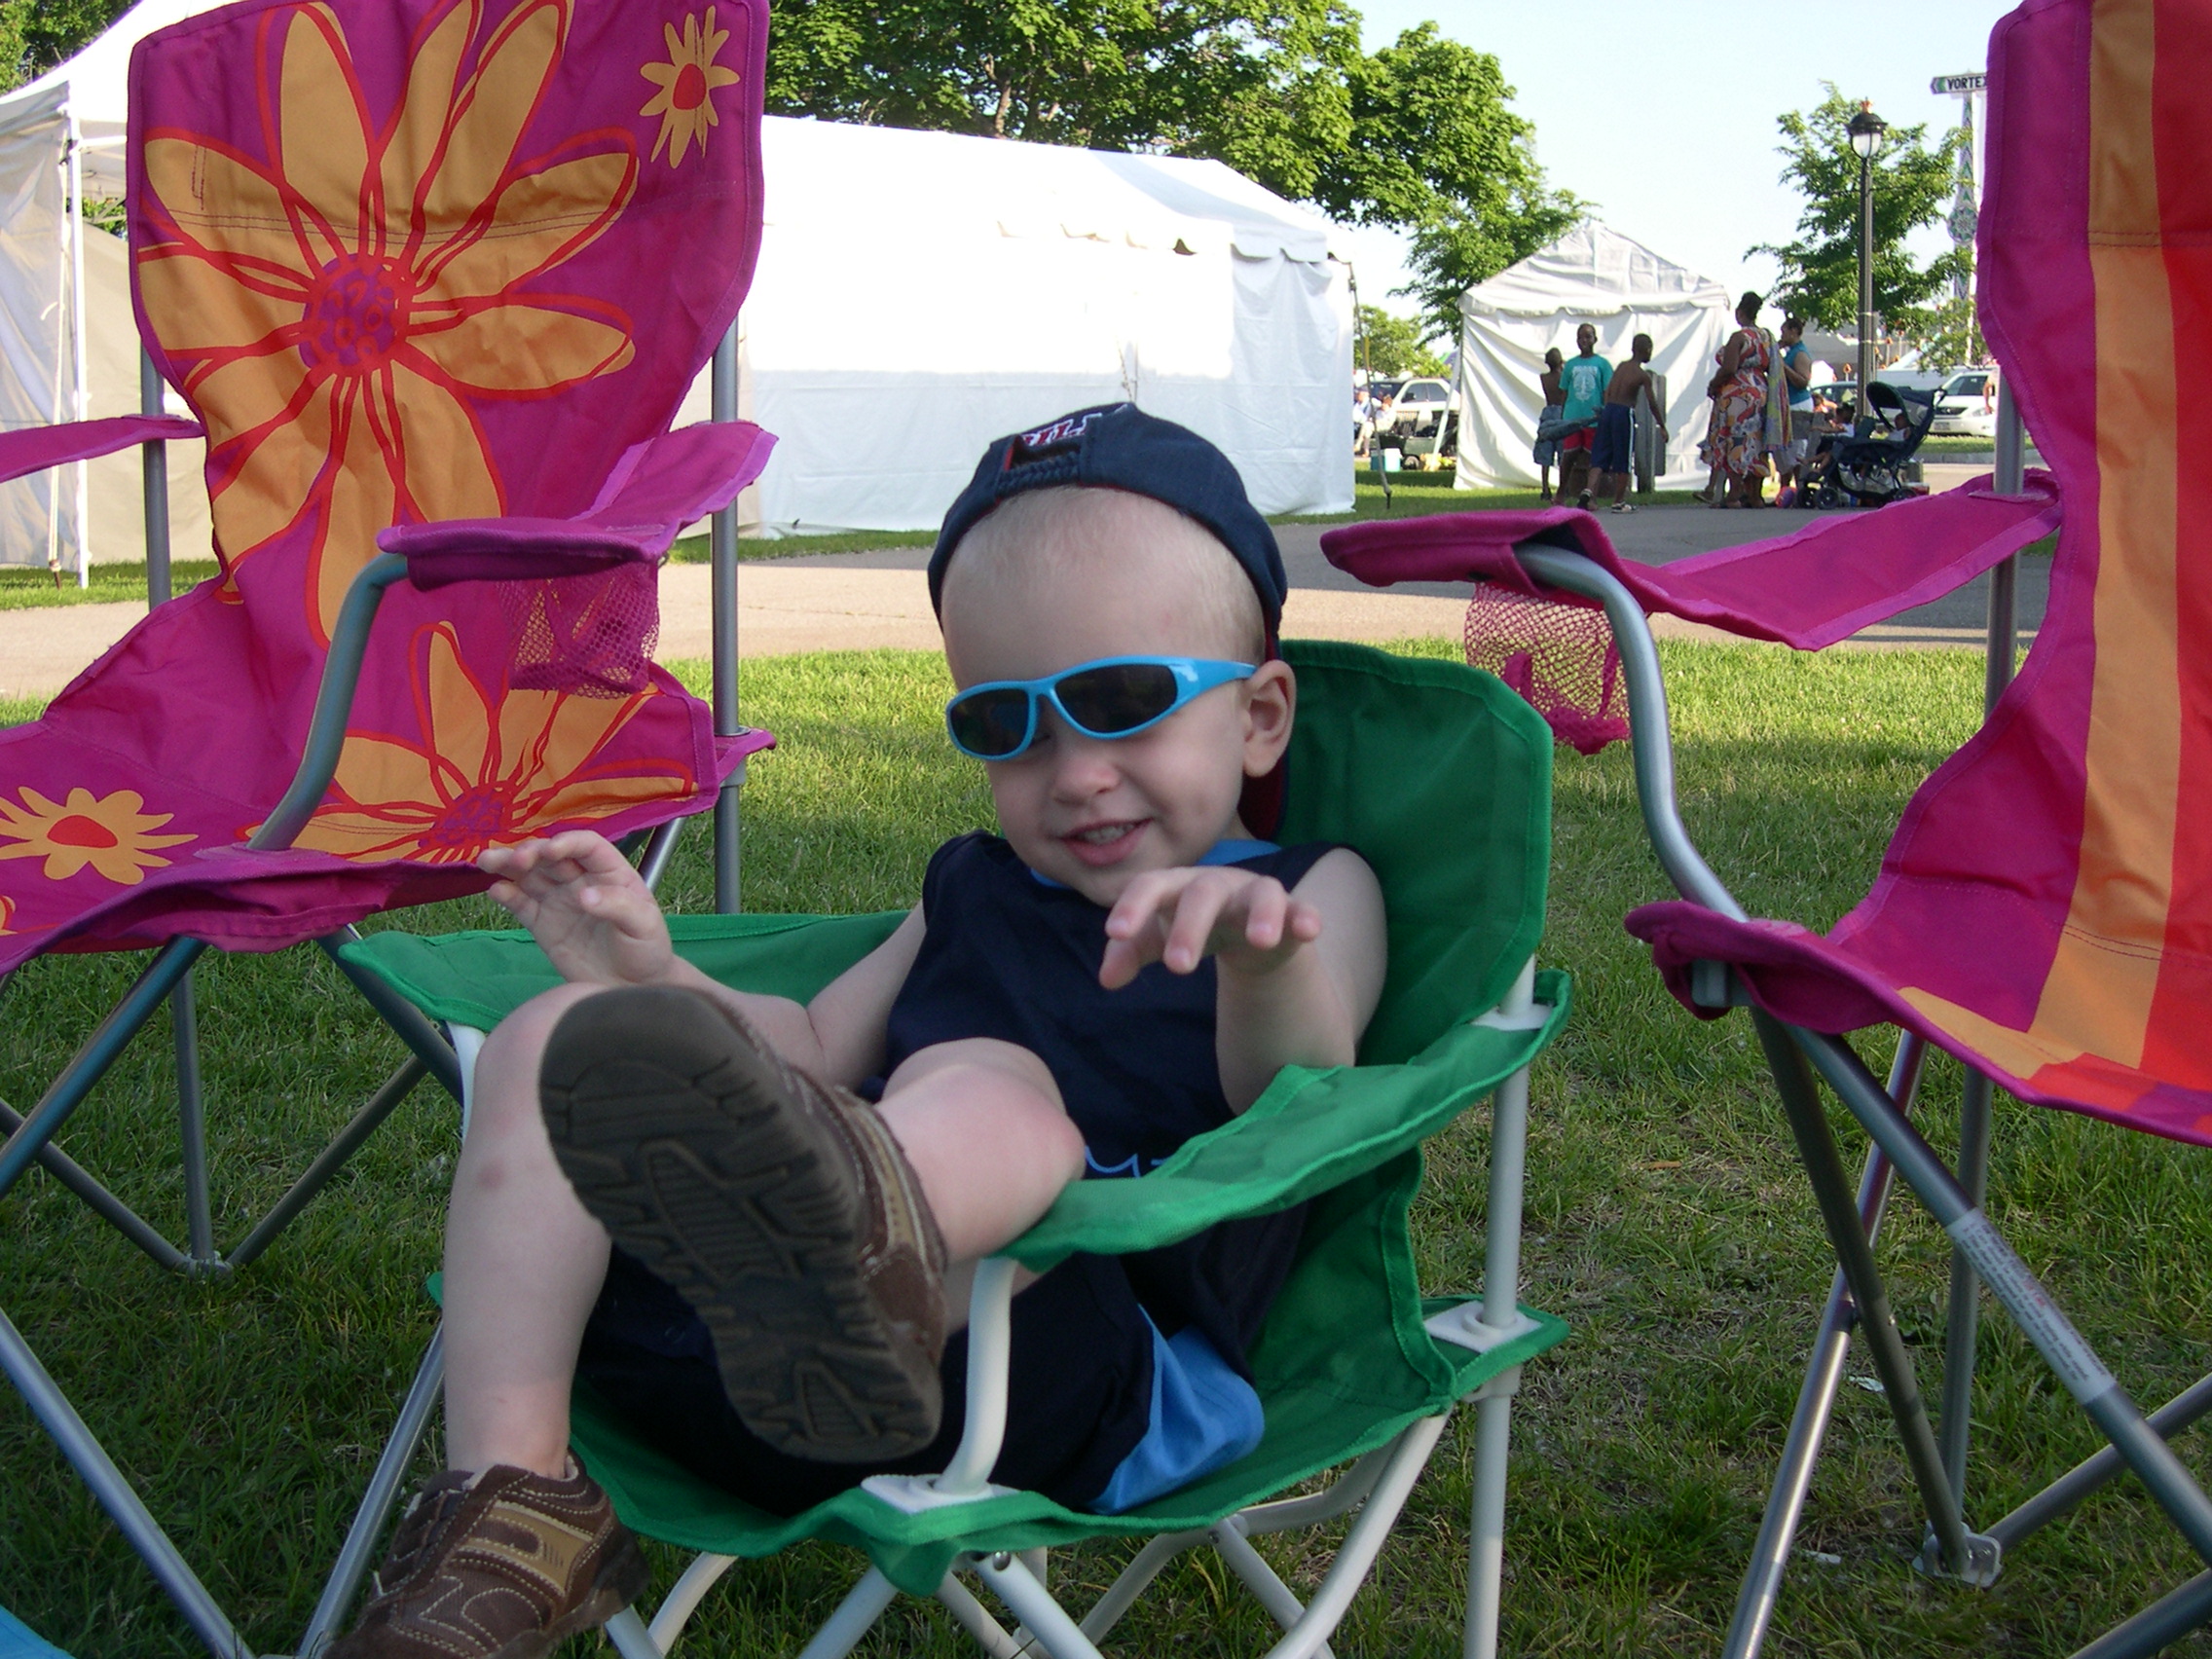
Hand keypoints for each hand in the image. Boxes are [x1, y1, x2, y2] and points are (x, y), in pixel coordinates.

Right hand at [479, 831, 675, 986]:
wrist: (631, 986)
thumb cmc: (647, 949)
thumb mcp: (643, 925)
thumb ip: (617, 907)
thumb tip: (584, 895)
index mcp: (610, 872)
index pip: (586, 846)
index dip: (567, 842)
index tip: (551, 849)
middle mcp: (580, 880)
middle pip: (551, 857)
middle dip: (531, 852)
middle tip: (515, 859)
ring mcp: (559, 900)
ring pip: (529, 875)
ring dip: (508, 866)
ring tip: (486, 862)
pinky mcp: (542, 923)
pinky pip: (521, 904)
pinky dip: (506, 895)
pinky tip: (496, 890)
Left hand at [1098, 866, 1323, 990]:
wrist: (1247, 930)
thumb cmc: (1193, 927)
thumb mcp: (1158, 940)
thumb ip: (1131, 953)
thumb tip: (1107, 979)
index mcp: (1178, 886)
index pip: (1152, 884)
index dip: (1133, 905)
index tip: (1114, 932)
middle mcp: (1218, 884)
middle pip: (1203, 893)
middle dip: (1191, 927)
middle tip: (1177, 967)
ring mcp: (1256, 894)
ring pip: (1261, 893)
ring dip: (1262, 914)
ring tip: (1260, 939)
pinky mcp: (1291, 911)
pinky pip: (1301, 909)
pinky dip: (1306, 916)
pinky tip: (1310, 930)